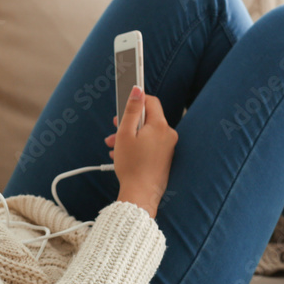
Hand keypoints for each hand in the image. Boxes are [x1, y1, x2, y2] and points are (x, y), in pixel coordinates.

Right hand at [103, 86, 177, 215]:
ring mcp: (169, 146)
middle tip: (114, 130)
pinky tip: (124, 155)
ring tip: (115, 147)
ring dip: (130, 136)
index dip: (136, 101)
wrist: (141, 194)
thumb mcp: (125, 133)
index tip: (123, 106)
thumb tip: (137, 90)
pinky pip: (151, 144)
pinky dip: (138, 145)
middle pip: (148, 119)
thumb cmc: (131, 165)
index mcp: (160, 126)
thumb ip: (132, 110)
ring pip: (147, 133)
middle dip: (129, 123)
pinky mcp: (165, 156)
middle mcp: (168, 134)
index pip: (151, 101)